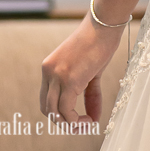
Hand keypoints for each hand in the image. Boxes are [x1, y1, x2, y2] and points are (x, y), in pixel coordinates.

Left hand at [40, 12, 122, 127]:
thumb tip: (93, 119)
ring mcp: (57, 75)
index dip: (60, 113)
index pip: (46, 99)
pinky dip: (77, 121)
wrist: (103, 25)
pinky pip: (67, 111)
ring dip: (70, 125)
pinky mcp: (69, 80)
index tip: (77, 118)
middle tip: (82, 125)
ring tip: (87, 123)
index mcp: (49, 67)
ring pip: (55, 113)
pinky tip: (91, 119)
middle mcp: (49, 71)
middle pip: (47, 109)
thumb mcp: (90, 72)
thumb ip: (89, 95)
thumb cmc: (99, 44)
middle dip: (63, 122)